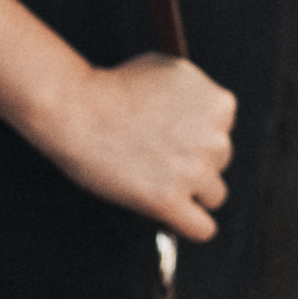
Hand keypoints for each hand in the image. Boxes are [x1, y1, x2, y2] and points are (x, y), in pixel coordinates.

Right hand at [37, 51, 238, 241]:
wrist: (75, 109)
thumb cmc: (112, 86)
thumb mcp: (168, 69)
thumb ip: (195, 93)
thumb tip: (204, 115)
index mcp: (219, 104)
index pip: (222, 130)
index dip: (194, 132)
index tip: (168, 133)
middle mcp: (215, 138)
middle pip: (220, 162)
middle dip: (192, 160)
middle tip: (155, 154)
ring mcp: (193, 171)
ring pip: (213, 195)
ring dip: (189, 191)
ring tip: (155, 178)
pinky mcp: (168, 200)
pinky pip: (201, 228)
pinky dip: (190, 225)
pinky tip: (174, 216)